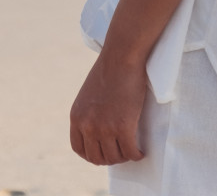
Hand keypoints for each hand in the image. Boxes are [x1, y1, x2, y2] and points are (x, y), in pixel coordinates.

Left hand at [69, 51, 146, 165]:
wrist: (122, 58)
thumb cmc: (109, 71)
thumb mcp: (89, 95)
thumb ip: (89, 113)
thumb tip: (98, 129)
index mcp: (76, 116)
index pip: (79, 149)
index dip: (92, 155)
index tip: (104, 152)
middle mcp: (87, 125)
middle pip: (97, 157)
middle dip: (110, 158)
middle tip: (122, 151)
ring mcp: (104, 128)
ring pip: (115, 157)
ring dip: (124, 156)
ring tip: (132, 150)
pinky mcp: (123, 127)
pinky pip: (130, 152)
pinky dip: (136, 154)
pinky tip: (140, 151)